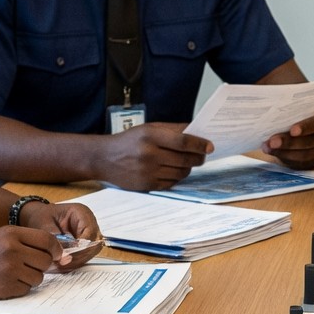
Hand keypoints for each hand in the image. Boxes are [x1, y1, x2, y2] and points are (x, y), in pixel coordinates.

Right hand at [0, 224, 59, 295]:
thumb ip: (23, 241)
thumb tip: (53, 250)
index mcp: (11, 233)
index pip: (47, 239)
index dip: (56, 249)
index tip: (56, 255)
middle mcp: (12, 249)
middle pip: (46, 260)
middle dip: (41, 266)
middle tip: (28, 267)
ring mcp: (9, 269)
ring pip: (38, 277)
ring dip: (30, 278)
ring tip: (12, 274)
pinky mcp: (6, 287)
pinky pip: (26, 289)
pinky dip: (19, 288)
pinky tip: (4, 283)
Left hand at [27, 198, 101, 268]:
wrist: (37, 216)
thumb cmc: (41, 215)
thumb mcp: (44, 222)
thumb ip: (54, 236)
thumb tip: (63, 254)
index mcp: (82, 213)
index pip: (90, 233)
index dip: (81, 247)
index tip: (66, 256)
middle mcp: (88, 223)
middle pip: (93, 245)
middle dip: (79, 257)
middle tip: (62, 264)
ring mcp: (87, 234)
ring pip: (89, 253)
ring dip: (76, 261)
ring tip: (59, 265)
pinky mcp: (83, 244)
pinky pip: (83, 256)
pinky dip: (72, 262)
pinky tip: (60, 265)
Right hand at [97, 124, 211, 189]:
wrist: (103, 158)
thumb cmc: (129, 141)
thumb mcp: (148, 128)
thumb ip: (172, 129)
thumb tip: (196, 131)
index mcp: (150, 136)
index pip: (183, 141)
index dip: (199, 144)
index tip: (210, 146)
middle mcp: (149, 154)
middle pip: (185, 159)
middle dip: (198, 158)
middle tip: (202, 155)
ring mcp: (148, 172)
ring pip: (181, 173)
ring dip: (189, 168)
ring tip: (188, 162)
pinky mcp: (147, 185)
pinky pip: (172, 183)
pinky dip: (177, 177)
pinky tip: (174, 170)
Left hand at [263, 108, 313, 168]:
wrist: (301, 131)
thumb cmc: (298, 117)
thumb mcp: (296, 111)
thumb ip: (290, 112)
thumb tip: (272, 116)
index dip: (306, 128)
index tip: (292, 131)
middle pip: (310, 142)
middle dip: (289, 142)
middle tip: (273, 142)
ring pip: (304, 155)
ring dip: (284, 152)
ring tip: (268, 147)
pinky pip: (300, 163)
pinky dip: (284, 157)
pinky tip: (273, 152)